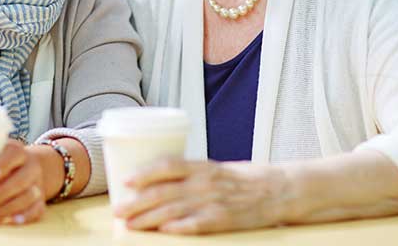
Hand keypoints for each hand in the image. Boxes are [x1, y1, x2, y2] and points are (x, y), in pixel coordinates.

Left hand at [0, 139, 53, 224]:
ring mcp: (36, 184)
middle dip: (1, 192)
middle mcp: (30, 166)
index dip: (3, 163)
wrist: (27, 167)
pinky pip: (37, 210)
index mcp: (17, 151)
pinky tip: (12, 221)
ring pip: (28, 196)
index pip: (14, 153)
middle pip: (21, 178)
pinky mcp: (39, 201)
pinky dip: (26, 216)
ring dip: (8, 208)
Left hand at [113, 157, 290, 233]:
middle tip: (117, 210)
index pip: (167, 165)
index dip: (144, 173)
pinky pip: (197, 224)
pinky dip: (179, 227)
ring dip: (148, 218)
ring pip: (173, 209)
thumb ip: (191, 173)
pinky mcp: (223, 219)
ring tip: (130, 224)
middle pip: (163, 191)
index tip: (125, 181)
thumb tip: (160, 180)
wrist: (279, 189)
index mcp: (202, 166)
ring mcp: (213, 201)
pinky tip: (164, 231)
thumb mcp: (216, 169)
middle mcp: (204, 182)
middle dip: (137, 202)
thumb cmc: (246, 180)